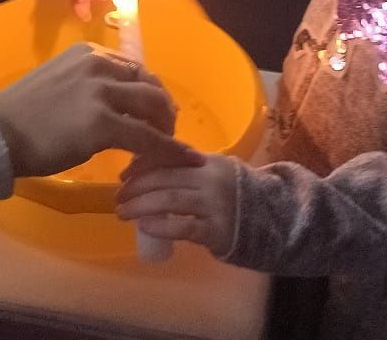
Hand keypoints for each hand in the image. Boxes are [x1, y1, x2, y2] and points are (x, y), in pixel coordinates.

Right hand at [0, 42, 199, 177]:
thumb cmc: (20, 116)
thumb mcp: (58, 83)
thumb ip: (87, 86)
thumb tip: (111, 103)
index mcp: (87, 53)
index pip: (134, 69)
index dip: (150, 92)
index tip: (155, 112)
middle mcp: (98, 65)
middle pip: (150, 84)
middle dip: (164, 109)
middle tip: (167, 131)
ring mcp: (101, 92)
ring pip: (154, 106)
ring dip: (167, 128)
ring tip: (168, 147)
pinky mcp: (103, 123)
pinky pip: (147, 137)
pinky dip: (167, 149)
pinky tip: (176, 159)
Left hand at [116, 151, 239, 257]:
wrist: (268, 220)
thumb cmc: (230, 195)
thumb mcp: (210, 174)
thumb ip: (183, 168)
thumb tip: (139, 168)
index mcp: (206, 161)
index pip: (167, 156)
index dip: (141, 165)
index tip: (122, 176)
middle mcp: (211, 178)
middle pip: (165, 177)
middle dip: (136, 187)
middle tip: (118, 198)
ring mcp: (216, 204)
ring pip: (170, 199)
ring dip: (141, 206)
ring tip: (123, 213)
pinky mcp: (218, 230)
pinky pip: (184, 226)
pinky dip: (161, 226)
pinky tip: (144, 227)